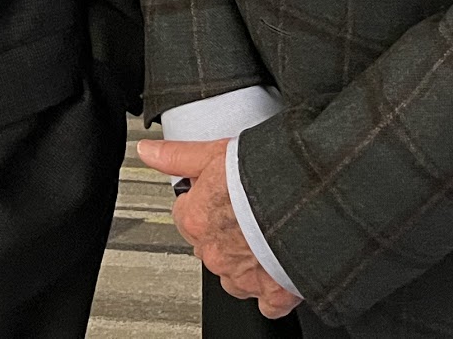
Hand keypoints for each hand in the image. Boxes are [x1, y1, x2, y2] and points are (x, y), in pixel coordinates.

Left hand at [138, 137, 303, 318]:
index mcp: (196, 220)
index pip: (186, 215)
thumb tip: (147, 152)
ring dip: (246, 261)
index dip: (204, 203)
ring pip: (234, 275)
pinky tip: (280, 269)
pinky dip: (272, 290)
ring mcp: (242, 276)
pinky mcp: (273, 292)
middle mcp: (214, 252)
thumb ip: (178, 155)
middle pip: (210, 247)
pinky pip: (267, 301)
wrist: (305, 201)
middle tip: (248, 214)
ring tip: (266, 238)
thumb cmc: (262, 176)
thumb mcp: (214, 154)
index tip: (220, 196)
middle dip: (225, 234)